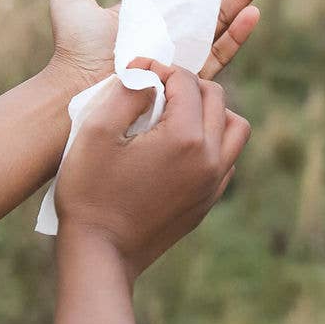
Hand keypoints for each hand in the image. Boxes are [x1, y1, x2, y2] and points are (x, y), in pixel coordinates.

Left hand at [48, 0, 274, 89]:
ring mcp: (184, 47)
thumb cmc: (73, 51)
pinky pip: (220, 51)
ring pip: (223, 14)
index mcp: (151, 4)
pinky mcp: (190, 73)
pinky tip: (253, 12)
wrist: (79, 89)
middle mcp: (172, 24)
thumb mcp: (72, 6)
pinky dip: (237, 33)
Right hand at [54, 59, 251, 277]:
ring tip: (176, 114)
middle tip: (154, 88)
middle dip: (186, 84)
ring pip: (234, 129)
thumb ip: (125, 92)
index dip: (159, 68)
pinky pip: (226, 159)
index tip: (136, 71)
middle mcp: (210, 159)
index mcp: (185, 138)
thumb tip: (147, 76)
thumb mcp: (95, 132)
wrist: (100, 254)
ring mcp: (213, 184)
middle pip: (217, 99)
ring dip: (210, 112)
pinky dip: (211, 142)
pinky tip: (178, 146)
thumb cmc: (90, 191)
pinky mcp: (207, 202)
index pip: (186, 82)